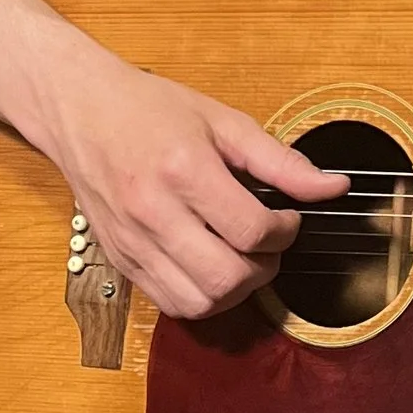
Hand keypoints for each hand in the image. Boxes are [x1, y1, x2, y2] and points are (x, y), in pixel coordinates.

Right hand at [34, 47, 347, 321]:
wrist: (79, 110)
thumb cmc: (150, 109)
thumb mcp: (223, 121)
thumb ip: (280, 161)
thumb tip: (334, 188)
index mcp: (183, 170)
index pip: (252, 230)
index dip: (286, 232)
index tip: (288, 219)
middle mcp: (153, 213)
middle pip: (227, 278)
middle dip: (265, 269)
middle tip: (269, 244)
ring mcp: (132, 242)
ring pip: (197, 303)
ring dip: (234, 292)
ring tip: (242, 259)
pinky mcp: (120, 260)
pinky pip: (169, 304)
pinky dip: (201, 298)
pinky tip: (210, 268)